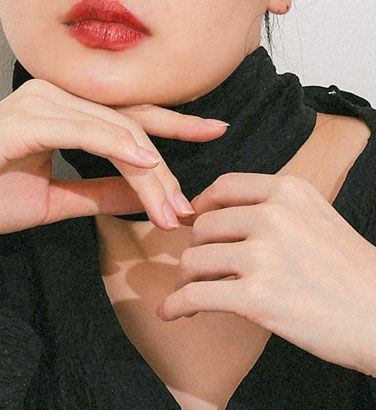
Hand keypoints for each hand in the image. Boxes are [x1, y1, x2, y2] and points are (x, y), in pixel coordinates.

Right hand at [0, 76, 229, 234]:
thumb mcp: (59, 200)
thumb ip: (102, 192)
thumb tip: (146, 194)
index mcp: (63, 112)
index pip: (131, 116)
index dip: (175, 123)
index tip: (216, 130)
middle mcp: (54, 98)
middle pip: (131, 127)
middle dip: (165, 171)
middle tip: (187, 208)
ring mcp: (38, 104)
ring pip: (115, 133)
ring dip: (148, 174)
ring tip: (171, 209)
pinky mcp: (25, 121)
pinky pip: (83, 130)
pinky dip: (117, 145)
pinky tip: (145, 165)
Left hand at [157, 172, 375, 380]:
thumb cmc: (368, 284)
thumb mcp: (328, 226)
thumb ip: (288, 219)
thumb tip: (240, 231)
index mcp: (292, 192)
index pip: (226, 187)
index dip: (203, 207)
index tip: (195, 225)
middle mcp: (274, 216)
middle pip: (204, 226)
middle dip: (197, 252)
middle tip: (199, 275)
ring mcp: (264, 255)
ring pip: (194, 260)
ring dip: (186, 282)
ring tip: (189, 299)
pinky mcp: (256, 297)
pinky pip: (195, 295)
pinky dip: (177, 306)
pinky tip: (174, 315)